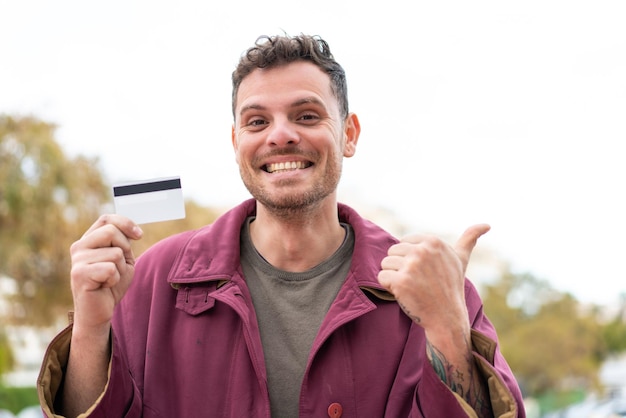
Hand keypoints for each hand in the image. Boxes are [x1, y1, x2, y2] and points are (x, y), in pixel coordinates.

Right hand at [69, 214, 142, 333]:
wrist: (98, 312)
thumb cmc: (111, 285)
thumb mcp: (122, 259)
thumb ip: (123, 242)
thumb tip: (133, 230)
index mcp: (89, 240)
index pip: (106, 219)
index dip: (125, 223)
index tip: (139, 235)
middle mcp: (79, 247)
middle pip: (112, 231)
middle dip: (125, 249)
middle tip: (119, 266)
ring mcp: (77, 260)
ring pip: (115, 253)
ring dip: (120, 268)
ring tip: (110, 279)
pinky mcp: (80, 274)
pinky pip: (111, 269)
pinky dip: (115, 279)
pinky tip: (104, 286)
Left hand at [377, 224, 489, 331]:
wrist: (447, 318)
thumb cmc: (451, 287)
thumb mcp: (461, 259)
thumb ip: (469, 239)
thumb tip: (487, 224)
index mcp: (433, 241)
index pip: (403, 242)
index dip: (410, 258)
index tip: (425, 271)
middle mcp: (422, 251)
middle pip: (392, 251)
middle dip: (401, 267)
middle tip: (418, 282)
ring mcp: (411, 266)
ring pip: (385, 264)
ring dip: (394, 277)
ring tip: (412, 287)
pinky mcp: (400, 282)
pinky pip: (381, 277)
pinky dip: (388, 287)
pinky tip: (405, 294)